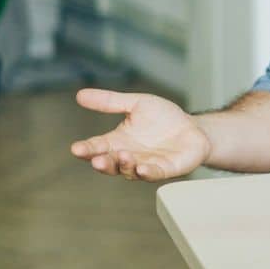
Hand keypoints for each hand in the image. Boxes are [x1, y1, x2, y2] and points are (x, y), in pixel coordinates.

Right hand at [69, 88, 210, 181]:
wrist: (193, 128)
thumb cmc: (163, 118)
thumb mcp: (136, 103)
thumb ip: (110, 101)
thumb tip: (80, 94)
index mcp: (118, 141)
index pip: (97, 146)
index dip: (86, 149)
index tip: (76, 148)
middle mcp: (128, 156)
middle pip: (109, 163)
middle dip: (102, 162)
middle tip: (96, 159)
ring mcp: (145, 164)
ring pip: (128, 170)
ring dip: (124, 165)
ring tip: (123, 156)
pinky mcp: (164, 169)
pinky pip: (152, 174)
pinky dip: (146, 173)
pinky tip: (141, 169)